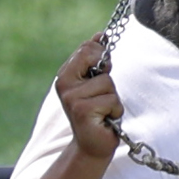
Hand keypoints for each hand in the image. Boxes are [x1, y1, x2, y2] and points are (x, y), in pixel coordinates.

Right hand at [54, 36, 124, 162]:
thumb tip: (100, 34)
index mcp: (65, 74)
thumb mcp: (95, 82)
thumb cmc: (97, 112)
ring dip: (113, 98)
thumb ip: (96, 61)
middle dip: (107, 76)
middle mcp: (64, 84)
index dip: (102, 57)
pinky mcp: (82, 111)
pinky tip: (105, 120)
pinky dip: (115, 110)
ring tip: (103, 111)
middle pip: (96, 58)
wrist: (93, 145)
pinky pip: (112, 100)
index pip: (87, 48)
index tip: (102, 74)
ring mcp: (71, 98)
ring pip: (108, 82)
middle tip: (101, 95)